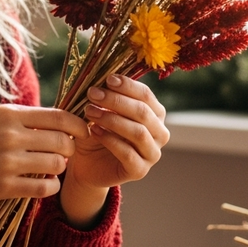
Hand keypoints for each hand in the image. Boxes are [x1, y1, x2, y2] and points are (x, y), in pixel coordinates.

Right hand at [0, 104, 88, 241]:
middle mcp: (10, 136)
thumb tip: (61, 122)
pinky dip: (51, 186)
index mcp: (9, 114)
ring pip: (56, 165)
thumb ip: (24, 119)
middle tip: (63, 153)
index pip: (59, 117)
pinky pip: (43, 187)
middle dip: (69, 149)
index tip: (83, 132)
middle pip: (62, 142)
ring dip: (59, 168)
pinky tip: (44, 183)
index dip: (78, 126)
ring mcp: (7, 162)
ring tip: (50, 167)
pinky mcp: (4, 187)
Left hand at [60, 75, 168, 226]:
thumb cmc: (97, 131)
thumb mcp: (100, 110)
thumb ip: (105, 96)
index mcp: (155, 114)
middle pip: (143, 112)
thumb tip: (101, 75)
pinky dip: (110, 140)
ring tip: (90, 112)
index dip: (128, 86)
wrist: (88, 164)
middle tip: (92, 94)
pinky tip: (94, 131)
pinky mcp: (140, 170)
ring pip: (138, 132)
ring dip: (112, 119)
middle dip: (116, 101)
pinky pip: (128, 153)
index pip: (146, 95)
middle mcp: (159, 133)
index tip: (107, 79)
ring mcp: (152, 154)